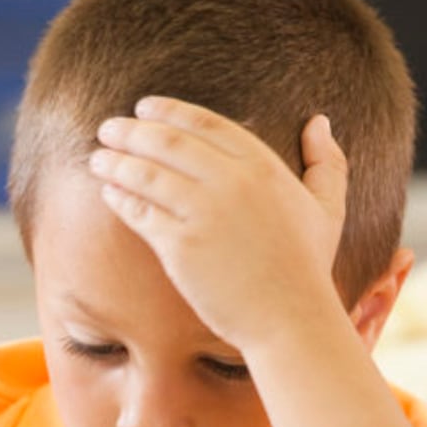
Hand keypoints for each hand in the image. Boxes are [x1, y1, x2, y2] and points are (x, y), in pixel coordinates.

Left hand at [89, 96, 345, 350]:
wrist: (290, 319)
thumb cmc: (307, 266)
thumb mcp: (327, 207)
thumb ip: (327, 161)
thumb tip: (320, 121)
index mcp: (263, 166)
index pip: (205, 123)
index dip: (169, 111)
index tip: (144, 107)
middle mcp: (232, 182)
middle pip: (169, 142)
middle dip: (133, 131)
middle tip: (109, 128)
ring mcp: (204, 212)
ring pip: (147, 173)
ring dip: (117, 162)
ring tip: (98, 158)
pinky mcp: (181, 245)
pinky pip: (140, 212)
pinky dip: (120, 198)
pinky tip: (108, 193)